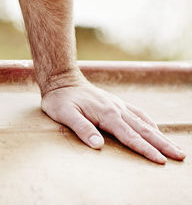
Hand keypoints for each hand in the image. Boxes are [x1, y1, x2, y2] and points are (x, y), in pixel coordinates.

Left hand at [41, 71, 185, 163]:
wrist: (62, 80)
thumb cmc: (60, 100)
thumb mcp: (65, 115)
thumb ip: (82, 129)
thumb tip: (98, 145)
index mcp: (107, 115)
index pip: (130, 137)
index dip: (146, 150)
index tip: (161, 161)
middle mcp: (117, 109)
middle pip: (144, 130)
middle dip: (162, 144)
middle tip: (180, 156)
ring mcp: (118, 105)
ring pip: (144, 122)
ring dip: (160, 135)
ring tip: (174, 147)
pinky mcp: (115, 103)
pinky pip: (137, 113)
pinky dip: (149, 122)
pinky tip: (154, 129)